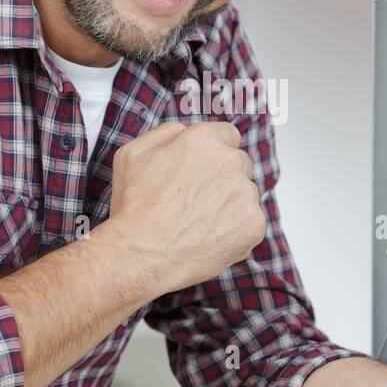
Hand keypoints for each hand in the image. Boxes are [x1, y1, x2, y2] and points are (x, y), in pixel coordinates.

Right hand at [106, 120, 266, 296]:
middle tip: (198, 199)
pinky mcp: (253, 225)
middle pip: (240, 163)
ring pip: (246, 194)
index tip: (204, 169)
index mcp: (204, 140)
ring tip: (200, 223)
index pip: (227, 135)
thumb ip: (166, 133)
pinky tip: (209, 238)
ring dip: (230, 203)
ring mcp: (246, 194)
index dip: (214, 153)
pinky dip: (235, 230)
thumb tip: (186, 131)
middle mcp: (230, 162)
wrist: (142, 256)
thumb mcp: (133, 153)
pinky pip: (250, 222)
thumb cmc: (133, 206)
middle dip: (224, 177)